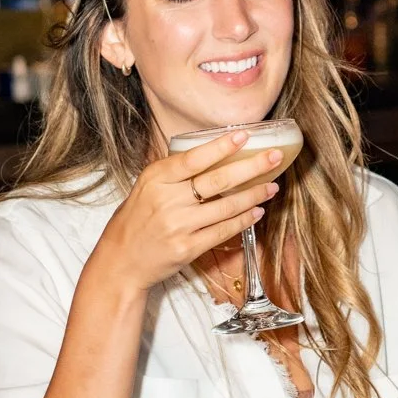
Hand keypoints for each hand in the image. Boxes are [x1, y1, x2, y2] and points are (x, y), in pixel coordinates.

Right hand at [94, 129, 283, 294]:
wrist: (121, 262)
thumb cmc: (136, 220)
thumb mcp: (147, 187)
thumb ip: (175, 172)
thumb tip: (214, 152)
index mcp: (156, 179)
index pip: (194, 157)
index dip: (222, 146)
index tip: (245, 135)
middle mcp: (168, 200)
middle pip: (218, 180)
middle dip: (252, 167)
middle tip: (275, 157)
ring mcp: (179, 226)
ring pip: (226, 206)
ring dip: (254, 195)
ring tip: (272, 186)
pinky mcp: (188, 248)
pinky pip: (224, 231)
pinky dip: (244, 220)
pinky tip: (257, 211)